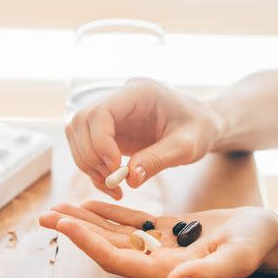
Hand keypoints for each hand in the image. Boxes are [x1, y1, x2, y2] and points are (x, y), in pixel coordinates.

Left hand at [39, 201, 277, 277]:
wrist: (267, 234)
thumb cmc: (257, 246)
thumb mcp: (237, 258)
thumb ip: (207, 273)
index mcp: (166, 269)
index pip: (116, 259)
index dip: (88, 243)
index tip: (63, 226)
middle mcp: (155, 259)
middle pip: (105, 246)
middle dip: (75, 231)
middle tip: (45, 216)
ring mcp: (157, 244)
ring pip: (113, 233)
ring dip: (85, 220)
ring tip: (58, 207)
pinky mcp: (164, 230)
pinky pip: (130, 221)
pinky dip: (108, 212)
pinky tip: (90, 202)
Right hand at [65, 78, 222, 198]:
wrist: (201, 125)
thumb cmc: (199, 129)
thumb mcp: (187, 147)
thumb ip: (159, 159)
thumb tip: (130, 178)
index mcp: (138, 92)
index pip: (101, 111)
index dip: (100, 142)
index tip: (116, 167)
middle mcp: (118, 98)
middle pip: (81, 122)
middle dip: (90, 156)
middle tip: (114, 181)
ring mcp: (110, 113)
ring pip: (76, 134)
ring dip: (87, 164)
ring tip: (113, 185)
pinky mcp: (107, 129)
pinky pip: (85, 147)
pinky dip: (92, 169)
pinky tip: (112, 185)